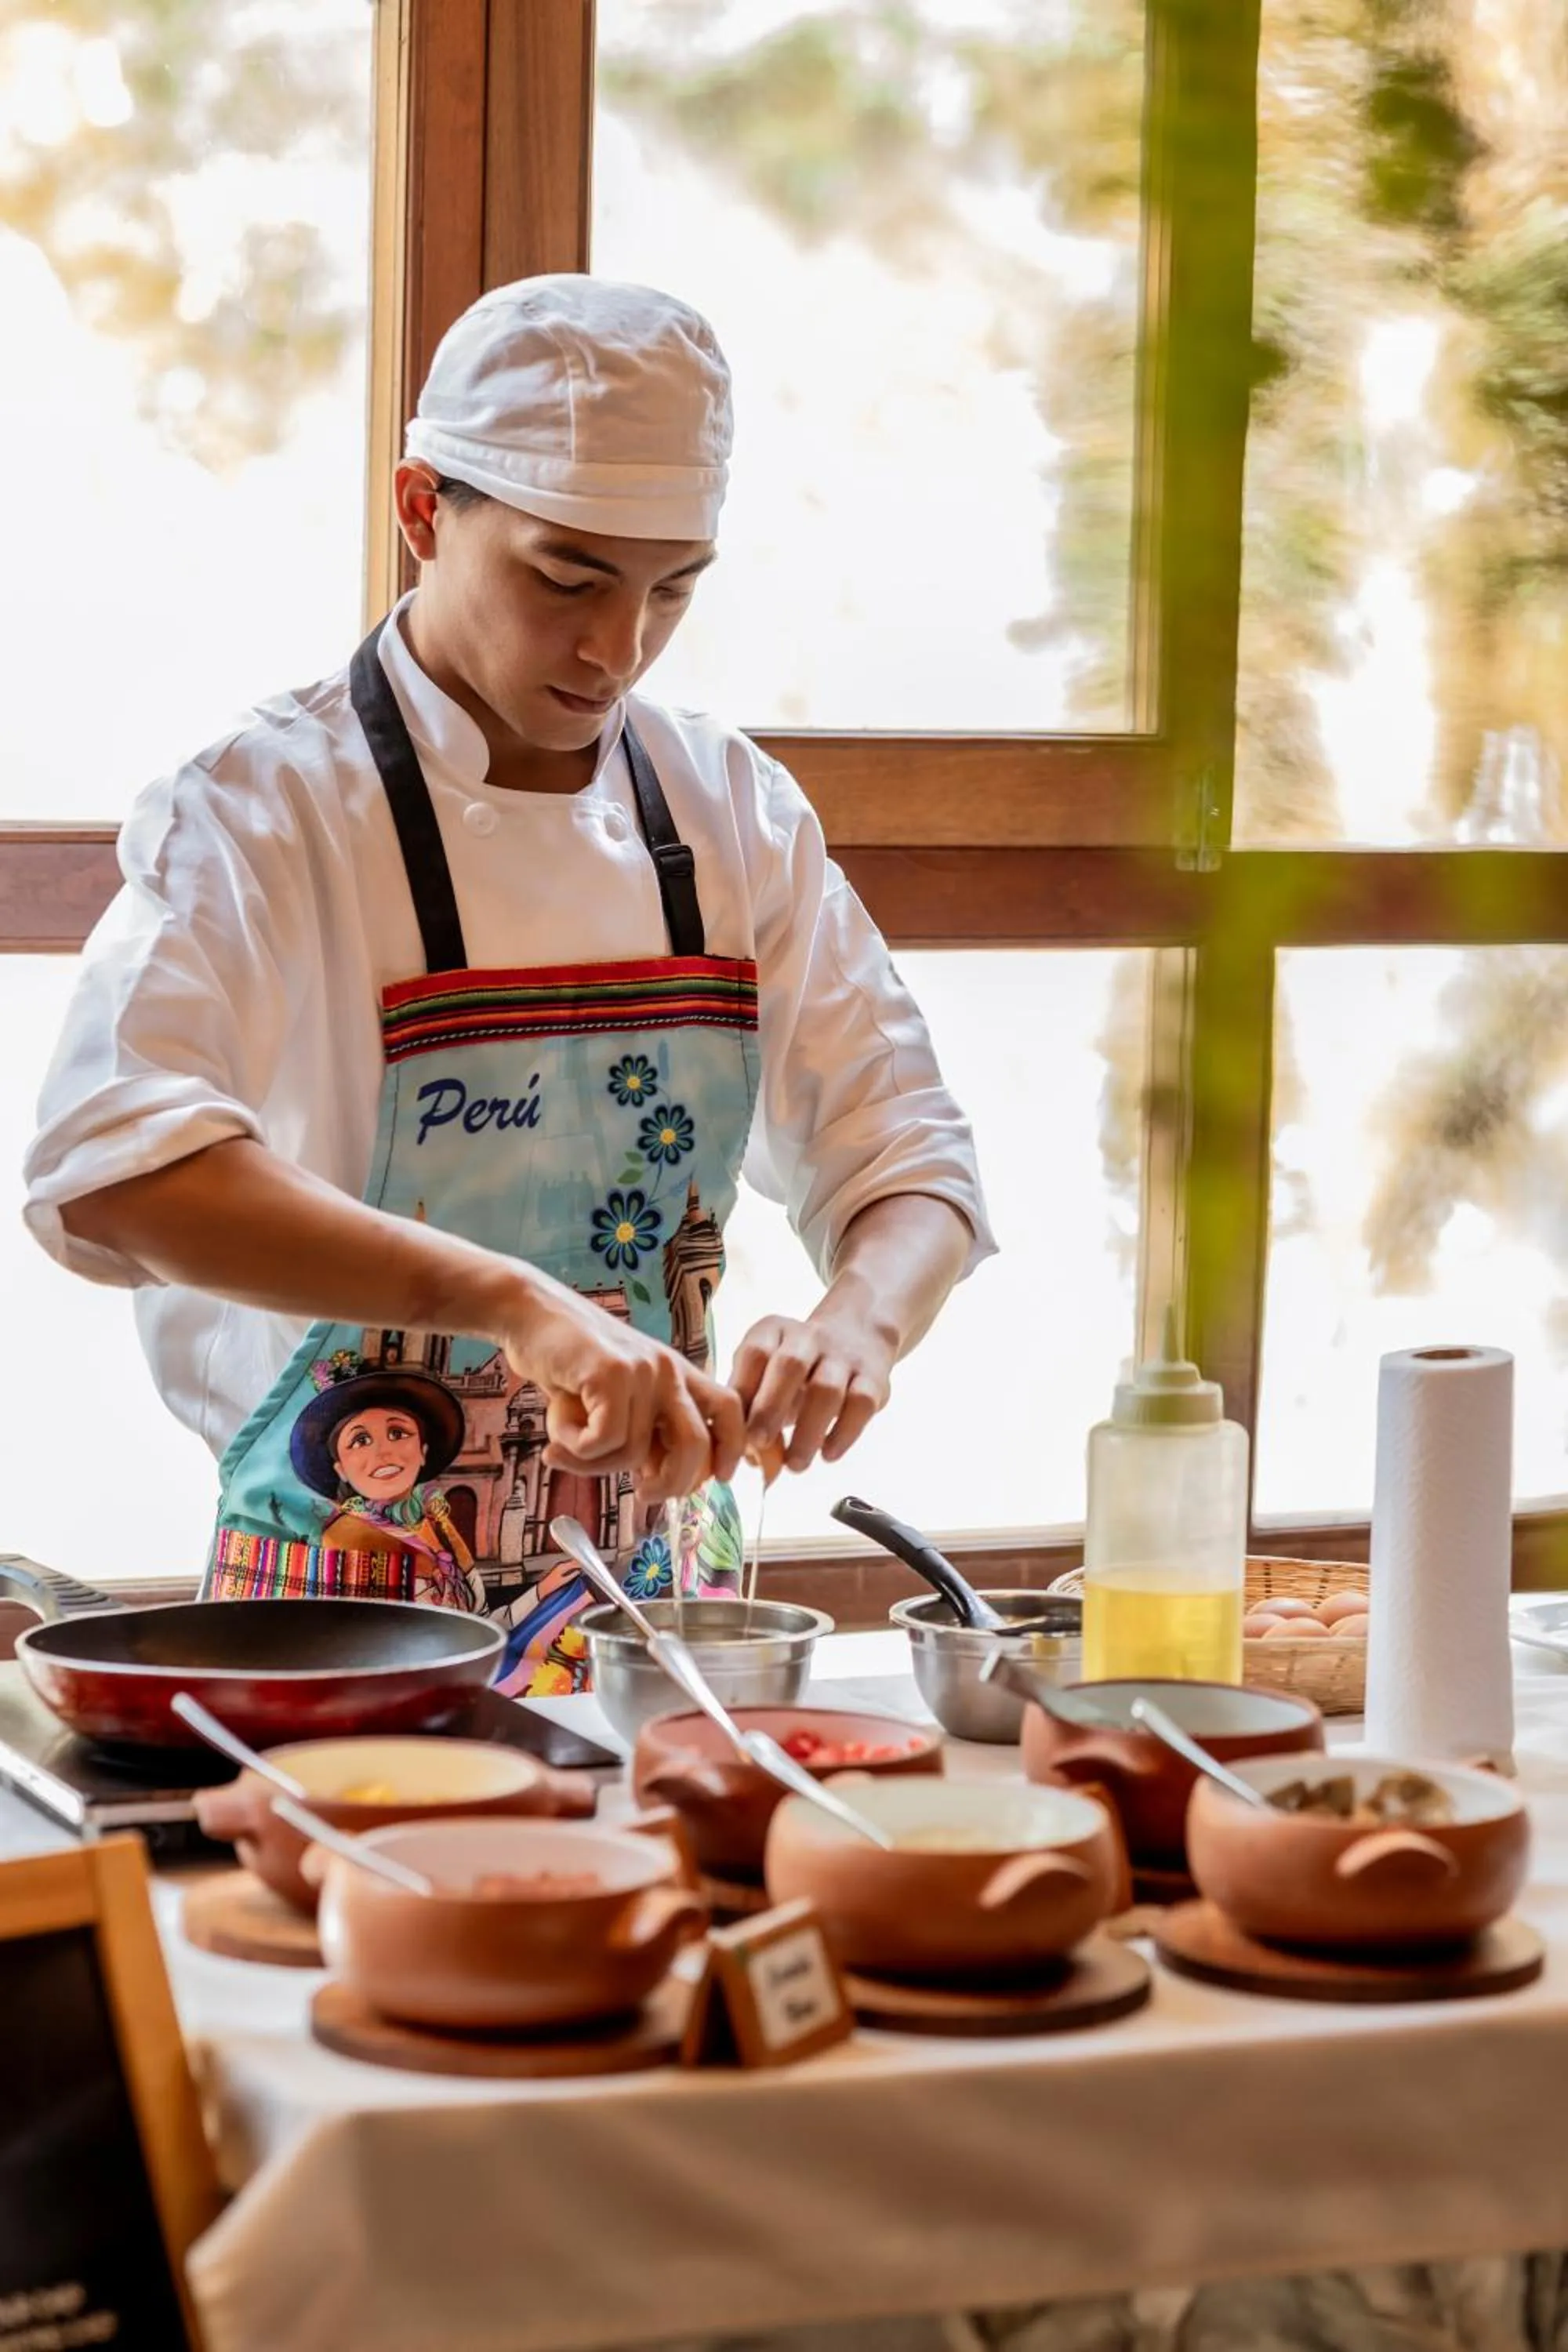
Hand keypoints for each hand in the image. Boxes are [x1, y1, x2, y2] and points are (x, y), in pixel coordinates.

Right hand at [499, 1269, 745, 1503]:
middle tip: (642, 1495)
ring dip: (592, 1464)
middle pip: (695, 1444)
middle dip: (672, 1484)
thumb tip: (656, 1480)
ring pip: (633, 1451)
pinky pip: (602, 1439)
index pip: (729, 1410)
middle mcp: (667, 1370)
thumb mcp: (616, 1397)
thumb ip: (641, 1430)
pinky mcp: (610, 1373)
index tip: (716, 1480)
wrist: (527, 1312)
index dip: (729, 1450)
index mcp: (676, 1374)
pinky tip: (555, 1433)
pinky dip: (575, 1449)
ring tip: (563, 1445)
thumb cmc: (567, 1363)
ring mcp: (641, 1370)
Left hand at [730, 1311, 894, 1472]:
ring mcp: (844, 1356)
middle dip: (771, 1406)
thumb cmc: (797, 1368)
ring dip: (808, 1431)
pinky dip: (844, 1433)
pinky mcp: (873, 1378)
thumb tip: (739, 1453)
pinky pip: (861, 1404)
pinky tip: (828, 1455)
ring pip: (827, 1389)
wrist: (858, 1335)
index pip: (756, 1352)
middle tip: (758, 1444)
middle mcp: (809, 1336)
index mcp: (774, 1331)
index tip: (734, 1428)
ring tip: (794, 1465)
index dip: (743, 1390)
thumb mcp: (768, 1371)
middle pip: (790, 1365)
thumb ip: (750, 1405)